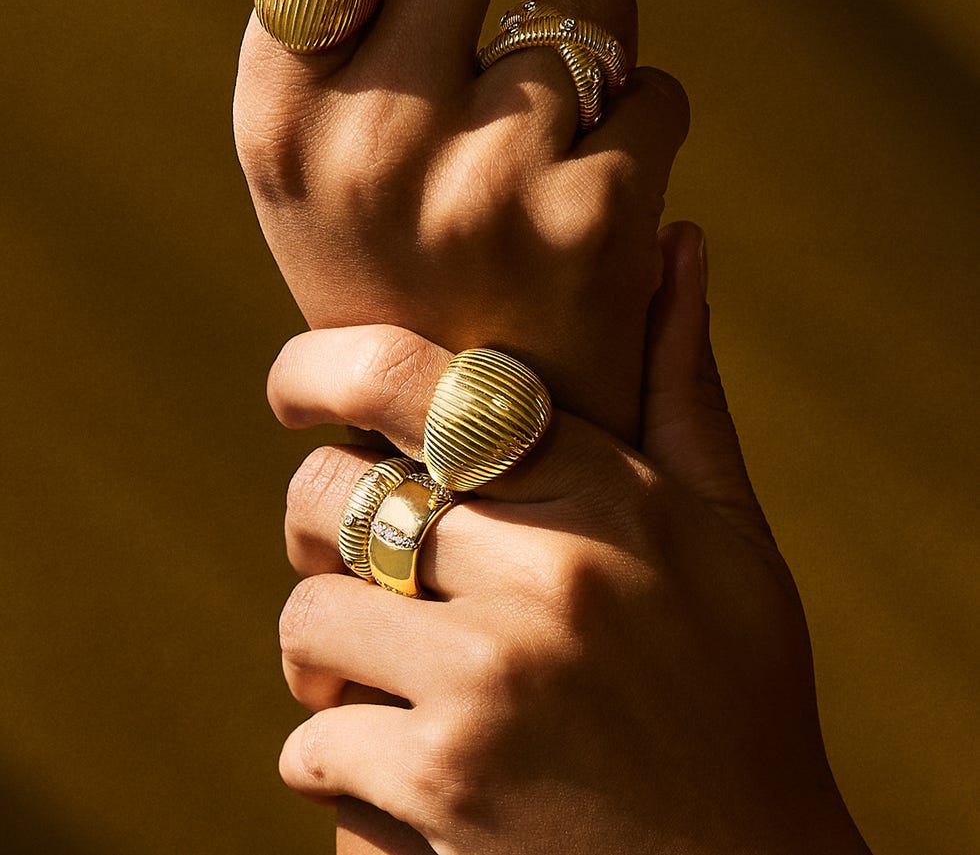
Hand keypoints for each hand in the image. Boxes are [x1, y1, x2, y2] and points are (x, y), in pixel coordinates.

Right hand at [234, 0, 688, 443]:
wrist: (474, 451)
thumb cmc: (406, 280)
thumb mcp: (334, 155)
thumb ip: (367, 17)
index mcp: (284, 106)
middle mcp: (366, 130)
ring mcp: (483, 174)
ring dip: (593, 41)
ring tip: (552, 144)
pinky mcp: (596, 216)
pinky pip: (658, 88)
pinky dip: (644, 128)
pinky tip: (603, 213)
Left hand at [269, 225, 869, 853]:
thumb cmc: (735, 691)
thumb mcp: (726, 532)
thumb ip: (681, 386)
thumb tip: (680, 242)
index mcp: (602, 497)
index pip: (414, 385)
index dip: (320, 369)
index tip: (294, 388)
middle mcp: (541, 576)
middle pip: (330, 499)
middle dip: (327, 530)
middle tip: (370, 568)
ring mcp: (485, 684)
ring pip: (305, 625)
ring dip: (329, 660)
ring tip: (396, 681)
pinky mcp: (439, 789)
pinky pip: (313, 749)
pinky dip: (344, 763)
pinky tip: (420, 775)